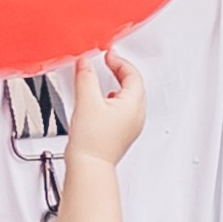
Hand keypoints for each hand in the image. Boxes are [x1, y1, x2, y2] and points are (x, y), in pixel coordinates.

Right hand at [67, 44, 145, 167]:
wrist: (89, 166)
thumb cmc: (92, 141)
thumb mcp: (86, 101)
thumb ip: (86, 77)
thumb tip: (85, 63)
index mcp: (133, 104)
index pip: (132, 75)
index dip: (119, 61)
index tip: (108, 55)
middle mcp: (136, 116)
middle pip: (134, 85)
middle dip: (120, 72)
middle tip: (107, 63)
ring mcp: (131, 127)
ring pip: (129, 98)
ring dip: (117, 86)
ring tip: (104, 80)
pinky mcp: (122, 134)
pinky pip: (123, 111)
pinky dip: (114, 101)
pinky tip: (101, 103)